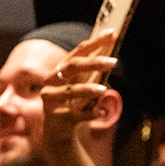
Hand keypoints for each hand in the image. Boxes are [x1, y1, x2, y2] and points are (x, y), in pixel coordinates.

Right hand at [38, 31, 116, 150]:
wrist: (58, 132)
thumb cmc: (73, 103)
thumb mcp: (82, 85)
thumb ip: (92, 71)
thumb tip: (112, 53)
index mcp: (59, 69)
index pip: (78, 51)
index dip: (95, 42)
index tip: (112, 34)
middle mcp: (51, 81)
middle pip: (72, 67)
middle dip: (93, 62)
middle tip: (114, 62)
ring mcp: (51, 99)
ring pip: (71, 90)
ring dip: (89, 89)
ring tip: (104, 90)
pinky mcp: (55, 116)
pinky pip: (74, 113)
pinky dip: (89, 113)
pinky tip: (101, 113)